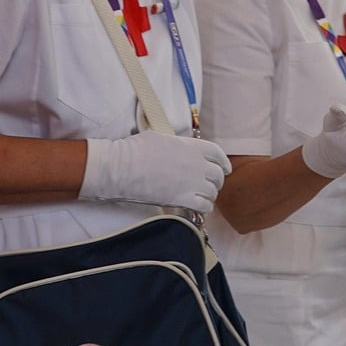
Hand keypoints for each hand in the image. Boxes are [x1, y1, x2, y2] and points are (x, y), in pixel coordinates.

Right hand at [81, 132, 231, 212]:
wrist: (121, 168)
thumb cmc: (135, 150)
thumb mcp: (160, 137)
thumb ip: (177, 144)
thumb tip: (179, 148)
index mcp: (192, 146)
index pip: (218, 154)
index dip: (223, 162)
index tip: (225, 169)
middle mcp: (196, 164)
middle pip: (218, 175)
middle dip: (216, 181)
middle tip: (211, 185)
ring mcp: (191, 182)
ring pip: (212, 192)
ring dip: (209, 195)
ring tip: (202, 197)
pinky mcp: (182, 199)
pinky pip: (204, 206)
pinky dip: (204, 207)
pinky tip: (197, 207)